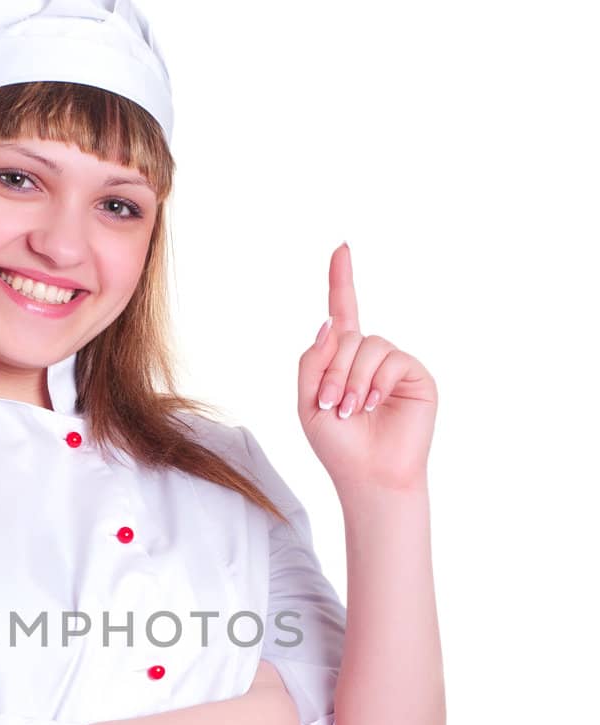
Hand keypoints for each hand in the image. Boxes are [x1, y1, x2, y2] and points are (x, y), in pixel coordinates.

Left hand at [298, 243, 437, 494]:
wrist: (369, 476)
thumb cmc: (338, 446)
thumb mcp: (308, 402)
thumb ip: (312, 361)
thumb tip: (330, 321)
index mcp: (342, 361)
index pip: (343, 313)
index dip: (341, 280)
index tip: (341, 248)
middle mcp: (370, 358)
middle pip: (347, 335)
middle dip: (333, 370)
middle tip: (332, 405)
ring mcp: (394, 365)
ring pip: (369, 345)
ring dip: (353, 379)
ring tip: (352, 410)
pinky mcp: (416, 375)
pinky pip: (392, 359)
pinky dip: (377, 382)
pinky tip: (374, 405)